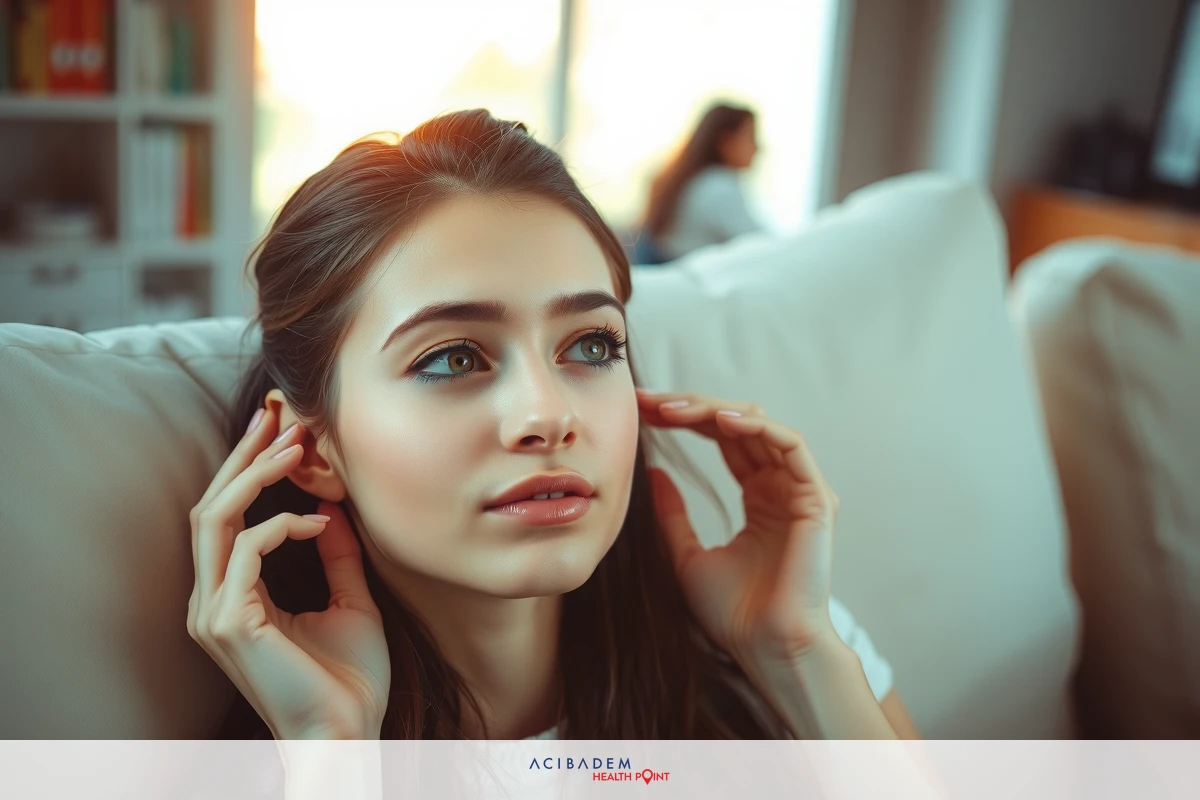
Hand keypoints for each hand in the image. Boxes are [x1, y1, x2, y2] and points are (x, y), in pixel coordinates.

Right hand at [187, 406, 390, 739]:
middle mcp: (212, 602)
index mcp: (232, 596)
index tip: (282, 430)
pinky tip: (317, 520)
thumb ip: (334, 554)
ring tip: (294, 447)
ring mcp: (215, 614)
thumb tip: (331, 507)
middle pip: (210, 507)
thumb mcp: (349, 599)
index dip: (248, 469)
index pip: (226, 518)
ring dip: (254, 476)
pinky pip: (246, 552)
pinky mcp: (231, 624)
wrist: (348, 734)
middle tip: (279, 415)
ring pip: (214, 520)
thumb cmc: (349, 678)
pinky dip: (280, 525)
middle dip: (244, 456)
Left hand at [636, 388, 840, 670]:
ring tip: (672, 409)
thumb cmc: (732, 614)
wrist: (764, 648)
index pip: (722, 441)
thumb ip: (673, 515)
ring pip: (761, 426)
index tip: (642, 412)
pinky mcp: (816, 498)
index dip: (684, 420)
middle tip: (649, 402)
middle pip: (739, 425)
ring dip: (716, 411)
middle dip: (692, 407)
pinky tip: (719, 420)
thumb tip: (652, 472)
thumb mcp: (686, 555)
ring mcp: (800, 490)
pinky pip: (790, 445)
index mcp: (758, 498)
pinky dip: (756, 426)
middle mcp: (781, 487)